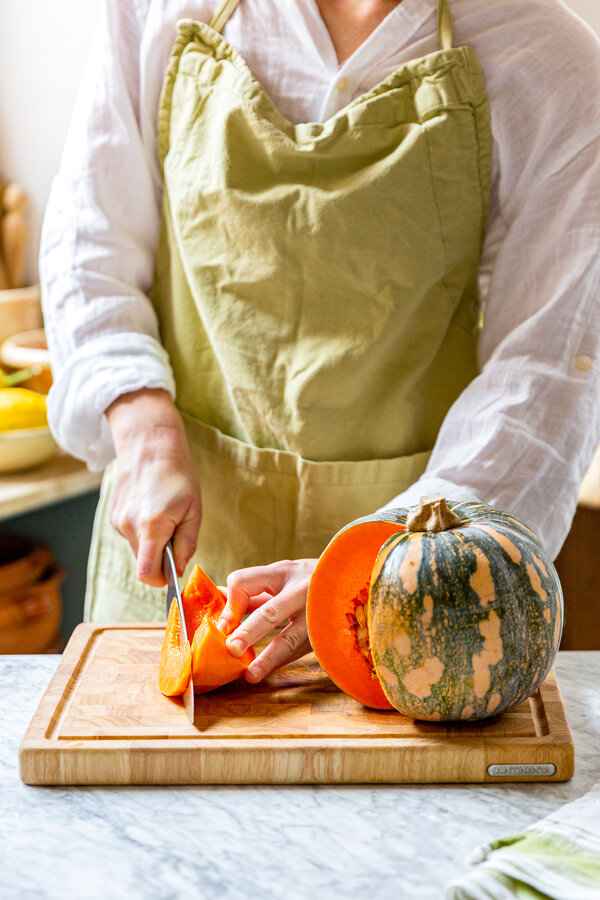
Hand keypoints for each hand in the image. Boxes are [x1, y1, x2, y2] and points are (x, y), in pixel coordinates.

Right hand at [105, 388, 201, 585]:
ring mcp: (118, 521)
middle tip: (176, 535)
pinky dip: (143, 532)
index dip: (162, 580)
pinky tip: (152, 509)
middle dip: (161, 558)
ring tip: (165, 516)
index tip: (174, 572)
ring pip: (138, 550)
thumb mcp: (194, 509)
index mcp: (152, 526)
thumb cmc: (178, 474)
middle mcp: (129, 526)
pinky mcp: (112, 516)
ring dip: (152, 543)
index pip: (147, 573)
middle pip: (144, 563)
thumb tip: (179, 568)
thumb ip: (186, 543)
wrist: (149, 444)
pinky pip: (131, 536)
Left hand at [219, 559, 317, 682]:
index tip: (223, 624)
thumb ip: (253, 590)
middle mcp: (301, 590)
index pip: (244, 582)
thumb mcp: (283, 576)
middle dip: (248, 632)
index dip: (230, 604)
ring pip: (290, 638)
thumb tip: (218, 598)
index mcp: (283, 572)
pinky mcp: (326, 633)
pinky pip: (300, 649)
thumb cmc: (311, 579)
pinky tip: (266, 671)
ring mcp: (316, 614)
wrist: (356, 581)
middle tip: (231, 649)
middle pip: (270, 612)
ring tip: (251, 674)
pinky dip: (281, 661)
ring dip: (268, 658)